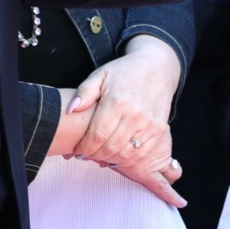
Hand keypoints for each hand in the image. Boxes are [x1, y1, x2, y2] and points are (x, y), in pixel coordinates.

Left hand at [67, 38, 185, 206]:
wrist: (156, 68)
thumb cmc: (124, 72)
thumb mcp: (100, 75)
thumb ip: (84, 92)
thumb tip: (70, 110)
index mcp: (116, 101)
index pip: (97, 135)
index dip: (84, 148)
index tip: (76, 151)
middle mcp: (134, 115)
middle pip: (110, 148)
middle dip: (94, 156)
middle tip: (85, 156)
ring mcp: (148, 124)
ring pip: (126, 155)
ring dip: (110, 160)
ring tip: (99, 156)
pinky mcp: (159, 130)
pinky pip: (142, 154)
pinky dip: (128, 160)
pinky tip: (117, 156)